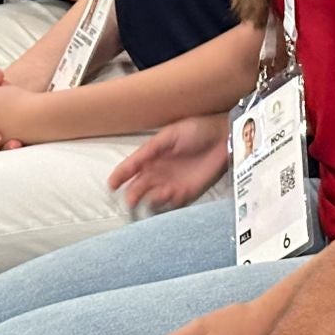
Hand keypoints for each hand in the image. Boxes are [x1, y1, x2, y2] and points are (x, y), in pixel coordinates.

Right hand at [108, 114, 230, 211]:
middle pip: (139, 186)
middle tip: (129, 199)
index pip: (131, 168)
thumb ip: (151, 148)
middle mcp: (159, 172)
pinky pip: (170, 204)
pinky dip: (164, 203)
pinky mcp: (186, 193)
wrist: (223, 137)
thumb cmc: (197, 130)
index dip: (120, 176)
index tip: (111, 184)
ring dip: (148, 199)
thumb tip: (134, 162)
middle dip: (132, 194)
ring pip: (152, 197)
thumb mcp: (170, 134)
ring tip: (151, 196)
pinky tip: (166, 196)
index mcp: (152, 155)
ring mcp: (171, 184)